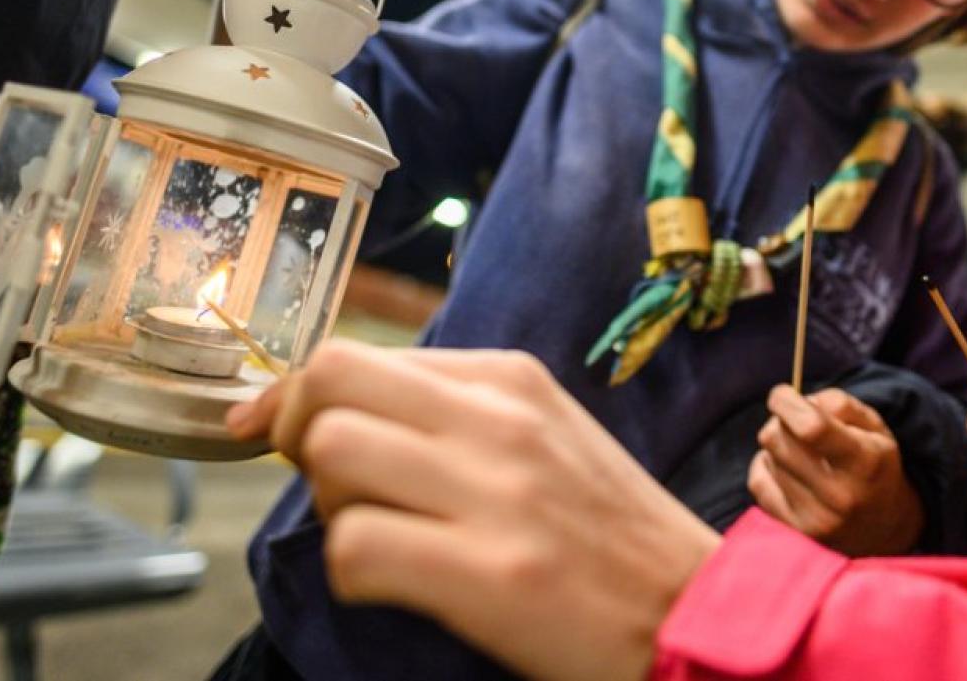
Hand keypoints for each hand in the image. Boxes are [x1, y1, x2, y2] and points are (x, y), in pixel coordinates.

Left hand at [226, 341, 720, 680]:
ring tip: (379, 534)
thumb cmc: (607, 534)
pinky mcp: (492, 573)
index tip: (271, 430)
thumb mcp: (542, 437)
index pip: (358, 354)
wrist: (695, 612)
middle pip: (331, 380)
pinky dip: (354, 572)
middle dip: (295, 430)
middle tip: (325, 482)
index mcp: (510, 379)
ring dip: (331, 505)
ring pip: (333, 454)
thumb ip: (450, 414)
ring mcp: (497, 493)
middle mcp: (501, 419)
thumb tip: (329, 409)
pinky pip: (356, 549)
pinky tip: (397, 585)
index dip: (296, 396)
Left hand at [747, 385, 923, 556]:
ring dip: (777, 446)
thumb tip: (799, 402)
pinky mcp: (795, 530)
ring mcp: (815, 518)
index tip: (782, 394)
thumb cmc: (873, 464)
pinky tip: (789, 471)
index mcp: (865, 462)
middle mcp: (840, 495)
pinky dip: (767, 468)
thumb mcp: (873, 427)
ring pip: (766, 457)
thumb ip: (839, 403)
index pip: (811, 428)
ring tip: (802, 453)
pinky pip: (757, 481)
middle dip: (781, 421)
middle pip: (777, 439)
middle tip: (796, 425)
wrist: (882, 528)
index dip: (787, 403)